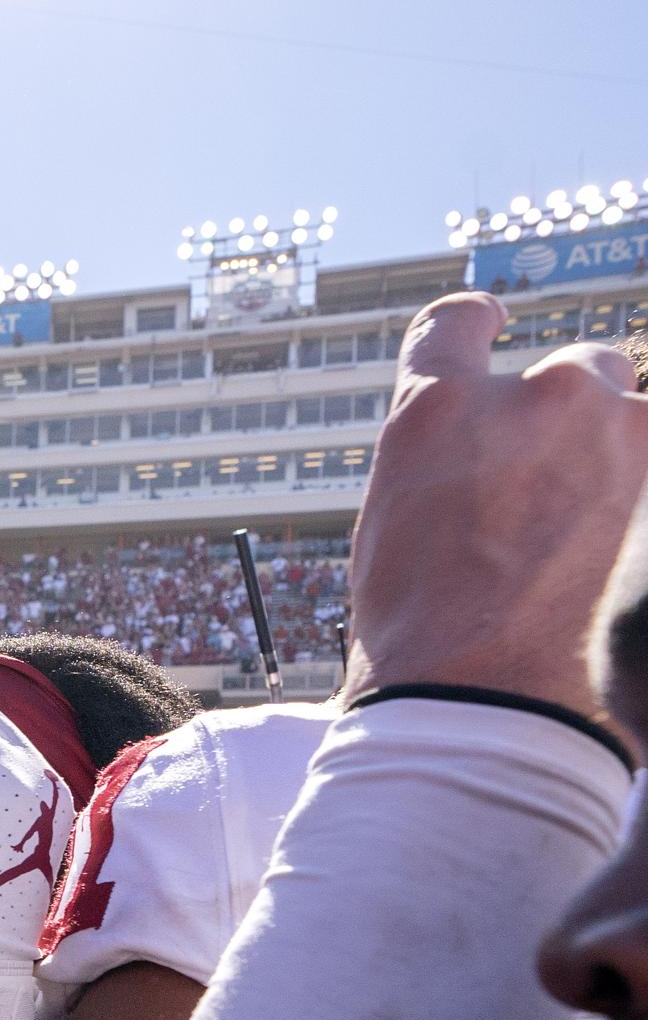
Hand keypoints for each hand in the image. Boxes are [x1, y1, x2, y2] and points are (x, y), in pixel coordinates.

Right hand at [343, 291, 647, 714]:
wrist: (482, 697)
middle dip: (575, 421)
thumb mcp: (396, 530)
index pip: (457, 322)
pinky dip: (643, 502)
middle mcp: (525, 394)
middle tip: (561, 495)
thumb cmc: (420, 638)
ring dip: (624, 459)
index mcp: (431, 410)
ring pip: (637, 414)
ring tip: (598, 540)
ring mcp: (608, 424)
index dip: (477, 324)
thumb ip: (446, 469)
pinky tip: (624, 553)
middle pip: (579, 372)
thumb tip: (485, 471)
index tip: (494, 324)